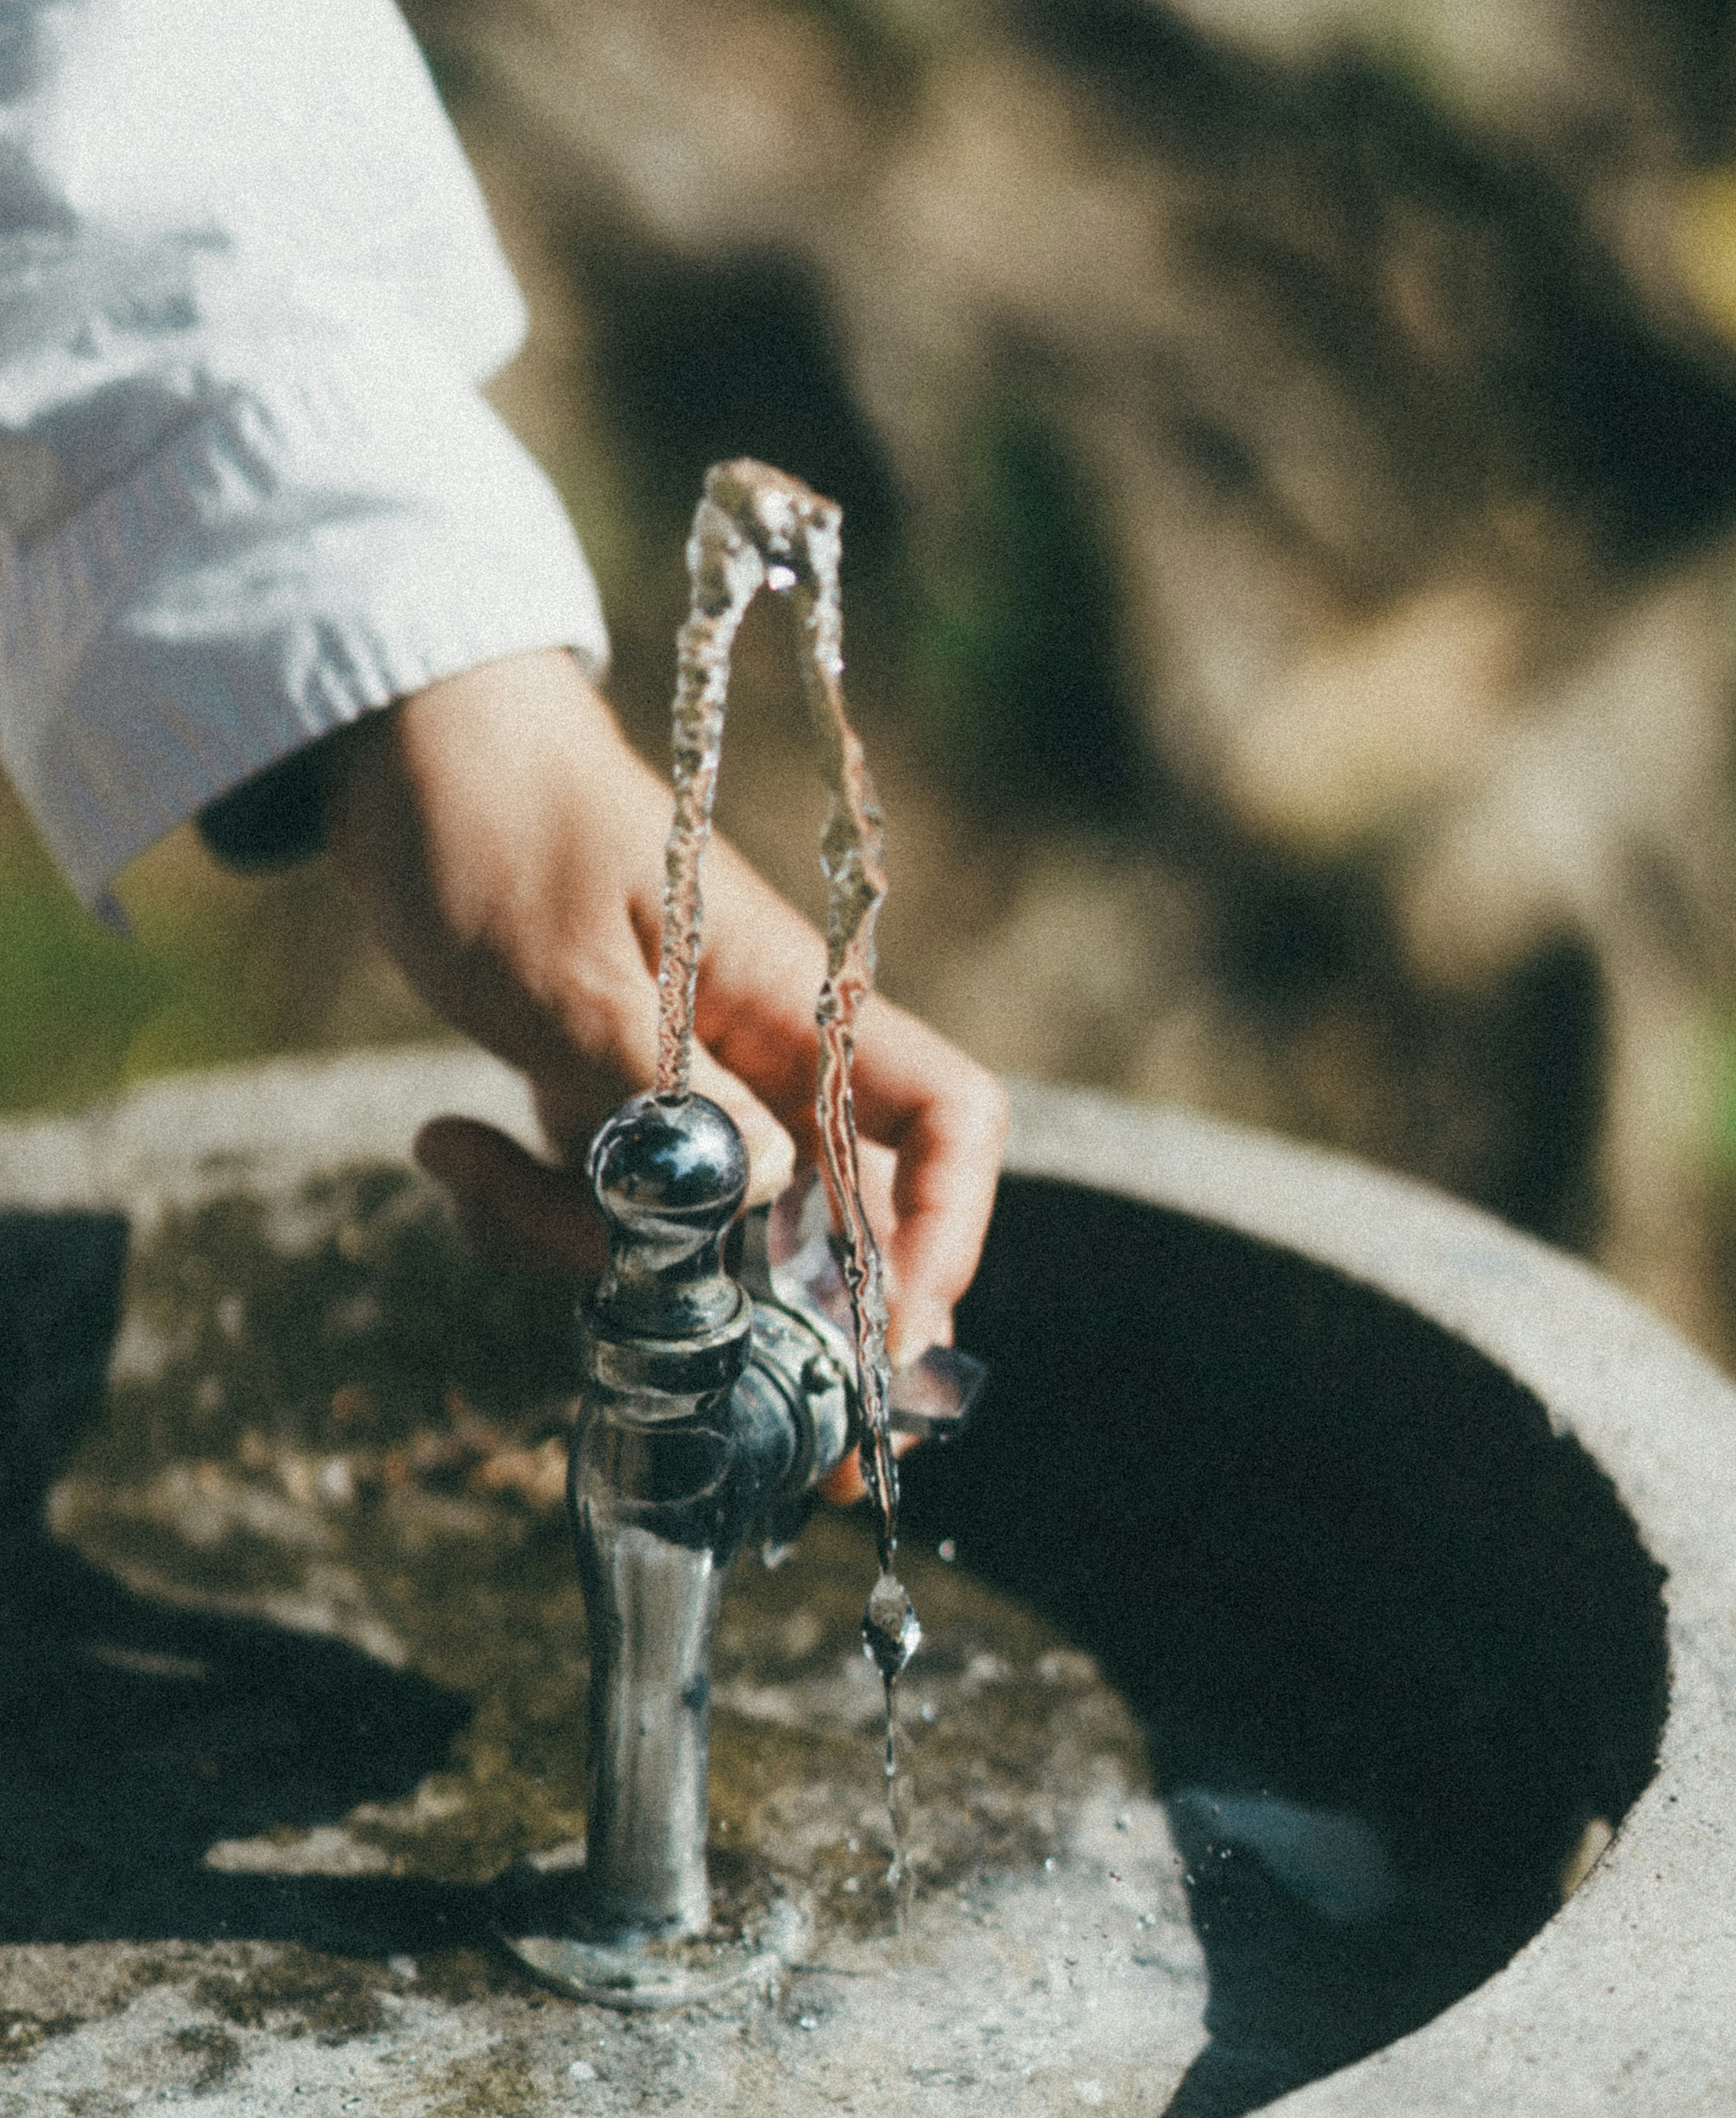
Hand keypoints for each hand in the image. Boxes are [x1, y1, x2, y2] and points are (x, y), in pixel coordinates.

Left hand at [321, 647, 1008, 1364]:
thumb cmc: (497, 821)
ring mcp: (691, 1091)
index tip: (885, 1333)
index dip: (946, 1231)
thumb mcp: (560, 964)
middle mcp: (766, 1058)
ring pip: (694, 1240)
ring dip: (576, 1245)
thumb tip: (755, 1195)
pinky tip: (451, 1139)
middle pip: (826, 1223)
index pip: (948, 1120)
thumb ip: (660, 1086)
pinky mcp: (614, 1109)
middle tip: (678, 1370)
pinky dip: (524, 1213)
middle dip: (752, 1310)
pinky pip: (605, 1214)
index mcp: (797, 1003)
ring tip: (461, 1158)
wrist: (405, 747)